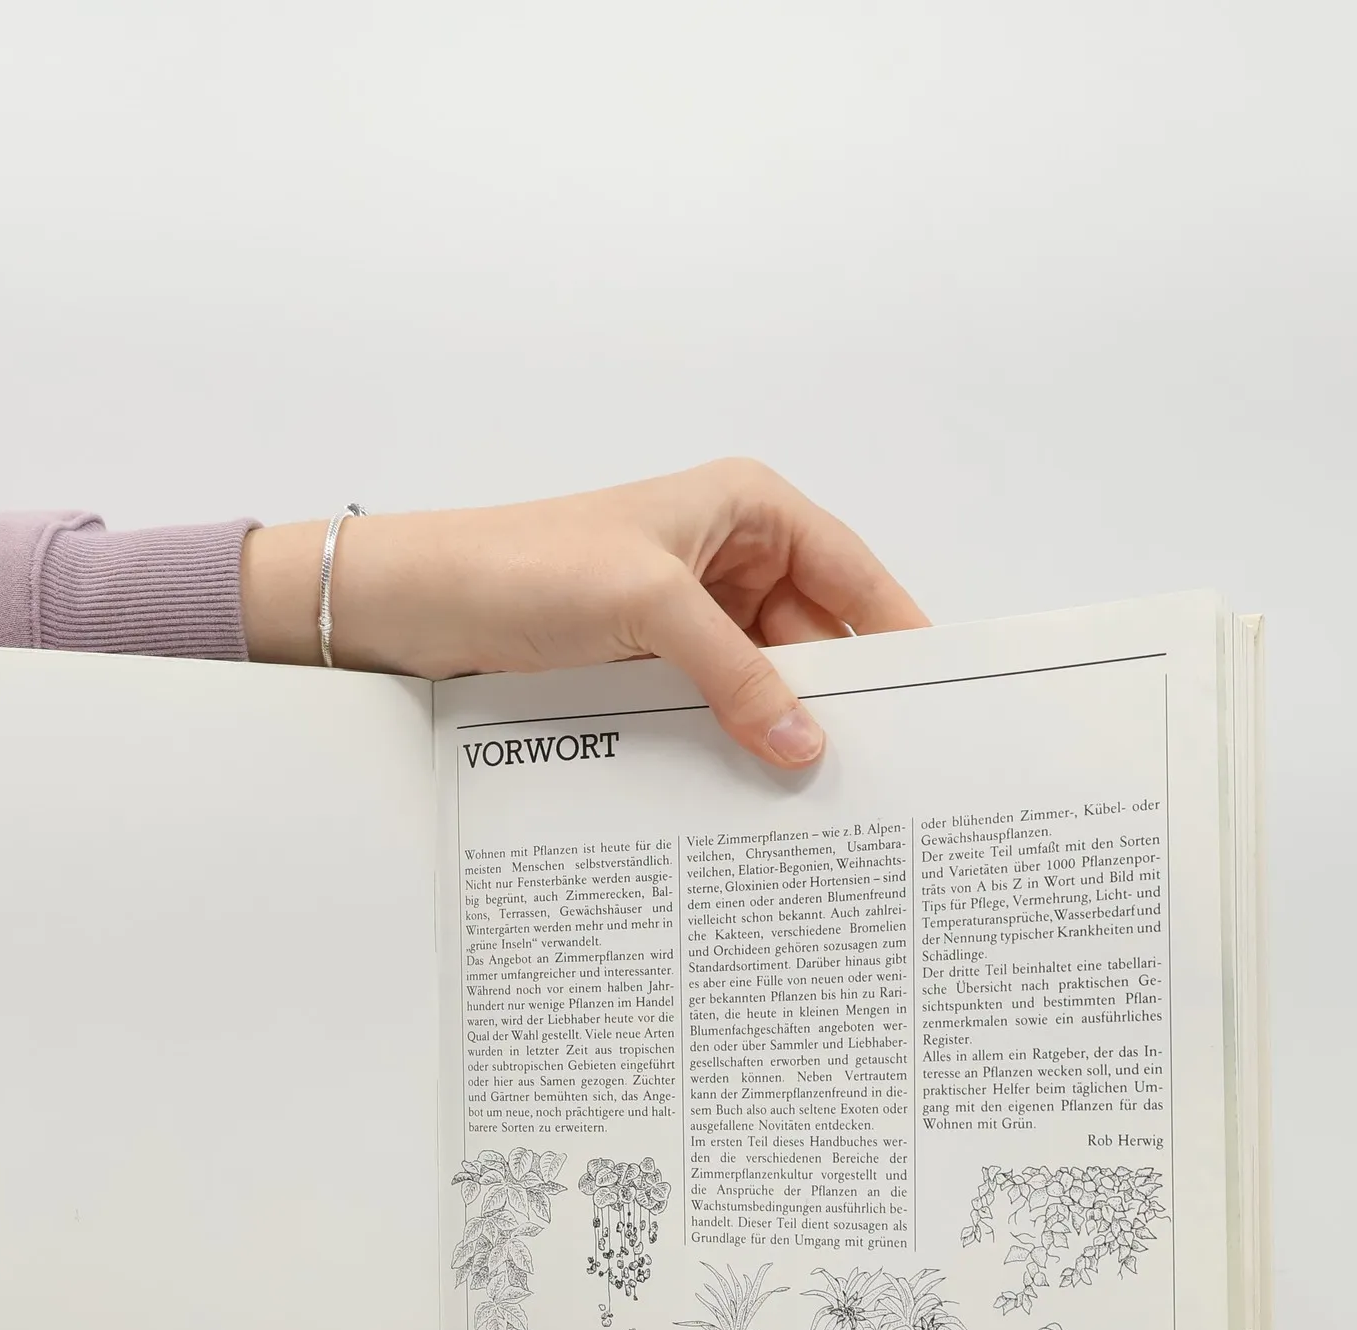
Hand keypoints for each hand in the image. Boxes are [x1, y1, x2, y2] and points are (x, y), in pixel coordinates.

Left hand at [239, 458, 927, 767]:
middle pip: (812, 637)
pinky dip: (731, 739)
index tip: (939, 697)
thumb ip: (736, 674)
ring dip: (779, 727)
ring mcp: (686, 615)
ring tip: (824, 794)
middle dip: (837, 698)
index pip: (853, 575)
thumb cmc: (524, 565)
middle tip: (882, 770)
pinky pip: (712, 705)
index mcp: (746, 509)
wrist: (417, 604)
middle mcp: (726, 556)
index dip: (898, 633)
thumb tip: (804, 743)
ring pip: (761, 679)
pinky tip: (753, 785)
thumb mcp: (650, 607)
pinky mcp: (647, 663)